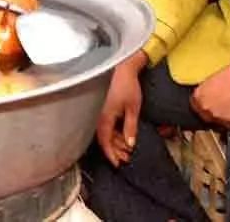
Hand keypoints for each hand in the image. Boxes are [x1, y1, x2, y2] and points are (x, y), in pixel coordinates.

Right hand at [97, 51, 147, 166]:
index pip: (104, 142)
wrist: (120, 66)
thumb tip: (130, 144)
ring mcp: (96, 110)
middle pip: (103, 139)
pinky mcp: (99, 105)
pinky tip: (121, 134)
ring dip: (115, 141)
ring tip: (127, 147)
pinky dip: (112, 131)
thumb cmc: (126, 84)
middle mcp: (96, 115)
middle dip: (115, 150)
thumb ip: (130, 128)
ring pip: (103, 132)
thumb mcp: (133, 108)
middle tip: (126, 158)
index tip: (118, 164)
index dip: (111, 155)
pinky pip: (103, 123)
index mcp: (103, 117)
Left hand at [190, 60, 229, 129]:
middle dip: (212, 113)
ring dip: (222, 117)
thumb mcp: (212, 80)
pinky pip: (229, 125)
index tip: (210, 105)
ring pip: (217, 122)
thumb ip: (207, 91)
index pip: (195, 106)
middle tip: (222, 107)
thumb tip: (208, 96)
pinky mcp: (228, 123)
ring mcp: (215, 116)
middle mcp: (204, 107)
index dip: (204, 105)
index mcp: (198, 96)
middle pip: (205, 116)